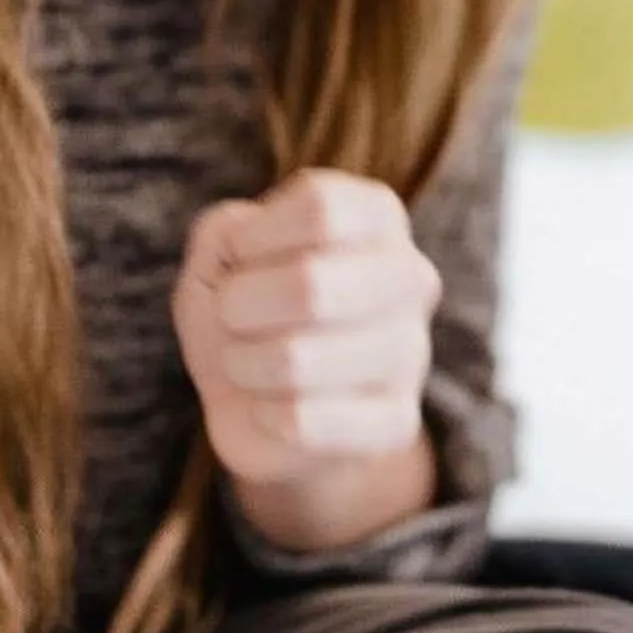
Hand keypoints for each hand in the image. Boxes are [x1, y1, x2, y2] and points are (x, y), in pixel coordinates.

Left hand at [173, 170, 439, 492]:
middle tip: (233, 318)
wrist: (260, 406)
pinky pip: (302, 422)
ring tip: (250, 365)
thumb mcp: (219, 254)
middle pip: (310, 286)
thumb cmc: (246, 311)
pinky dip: (262, 416)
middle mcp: (411, 276)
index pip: (319, 211)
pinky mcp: (399, 422)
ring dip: (244, 364)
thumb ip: (227, 231)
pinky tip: (272, 410)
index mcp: (377, 216)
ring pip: (296, 360)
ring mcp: (412, 352)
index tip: (239, 260)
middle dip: (239, 307)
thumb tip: (254, 252)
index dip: (253, 240)